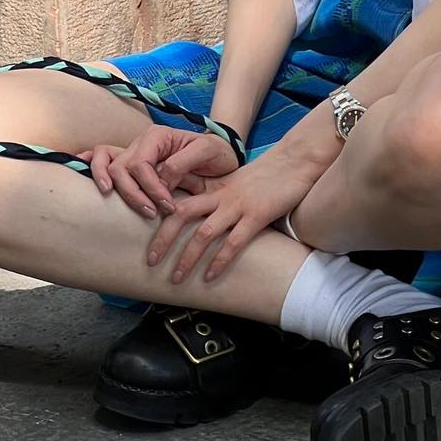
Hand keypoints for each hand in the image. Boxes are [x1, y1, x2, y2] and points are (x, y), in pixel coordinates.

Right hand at [75, 125, 239, 218]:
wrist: (221, 156)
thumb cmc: (216, 152)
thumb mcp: (208, 152)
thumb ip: (182, 163)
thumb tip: (161, 180)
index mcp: (157, 136)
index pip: (141, 163)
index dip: (151, 187)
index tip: (168, 205)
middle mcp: (141, 143)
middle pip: (121, 167)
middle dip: (134, 194)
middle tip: (154, 213)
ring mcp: (134, 154)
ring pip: (109, 166)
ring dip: (116, 188)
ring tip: (134, 207)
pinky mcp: (133, 167)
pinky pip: (103, 159)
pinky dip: (92, 165)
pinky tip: (85, 176)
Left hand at [148, 146, 324, 285]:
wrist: (293, 163)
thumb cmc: (266, 177)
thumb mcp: (236, 184)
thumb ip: (219, 198)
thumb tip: (202, 218)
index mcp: (214, 189)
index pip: (179, 201)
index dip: (160, 218)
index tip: (147, 236)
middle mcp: (220, 196)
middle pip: (182, 215)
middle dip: (163, 238)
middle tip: (150, 261)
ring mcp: (237, 206)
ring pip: (204, 233)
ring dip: (187, 257)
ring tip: (176, 277)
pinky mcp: (256, 216)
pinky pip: (233, 242)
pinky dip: (220, 261)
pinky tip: (210, 276)